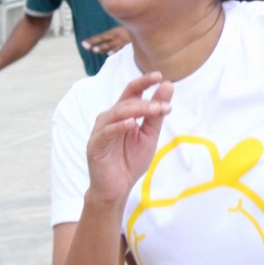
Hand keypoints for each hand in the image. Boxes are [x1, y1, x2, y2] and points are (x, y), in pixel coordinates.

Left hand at [82, 26, 131, 55]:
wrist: (143, 29)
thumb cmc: (128, 33)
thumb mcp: (118, 33)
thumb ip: (109, 39)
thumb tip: (98, 46)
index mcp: (112, 33)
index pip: (99, 37)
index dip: (91, 41)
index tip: (83, 44)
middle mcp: (115, 36)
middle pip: (102, 40)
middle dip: (94, 44)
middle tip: (85, 46)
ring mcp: (121, 41)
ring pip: (110, 45)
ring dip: (102, 47)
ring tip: (95, 50)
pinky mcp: (127, 45)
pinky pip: (121, 48)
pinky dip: (115, 50)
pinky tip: (110, 53)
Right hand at [85, 72, 172, 202]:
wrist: (117, 188)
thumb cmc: (131, 161)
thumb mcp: (149, 136)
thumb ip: (156, 114)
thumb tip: (167, 86)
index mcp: (122, 113)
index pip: (132, 92)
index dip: (144, 82)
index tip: (159, 76)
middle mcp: (109, 118)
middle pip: (128, 102)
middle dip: (148, 102)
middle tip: (166, 106)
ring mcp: (101, 130)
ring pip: (118, 113)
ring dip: (138, 110)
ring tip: (156, 110)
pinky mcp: (95, 145)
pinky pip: (107, 132)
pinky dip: (119, 126)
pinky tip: (131, 124)